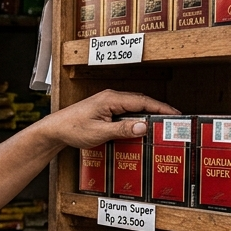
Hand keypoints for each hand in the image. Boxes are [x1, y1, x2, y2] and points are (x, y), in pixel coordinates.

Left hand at [38, 89, 178, 148]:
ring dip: (147, 115)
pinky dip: (136, 118)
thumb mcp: (99, 133)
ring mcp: (108, 102)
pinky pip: (126, 111)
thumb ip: (122, 130)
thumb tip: (143, 127)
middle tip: (172, 122)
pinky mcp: (105, 108)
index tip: (175, 115)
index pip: (142, 101)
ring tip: (161, 126)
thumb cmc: (73, 129)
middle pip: (141, 102)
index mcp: (111, 99)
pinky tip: (140, 128)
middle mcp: (111, 97)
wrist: (55, 129)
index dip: (161, 108)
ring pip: (134, 107)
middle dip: (158, 111)